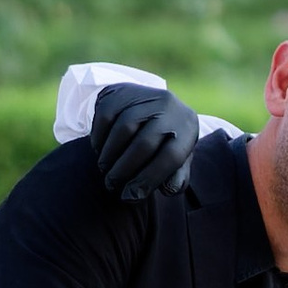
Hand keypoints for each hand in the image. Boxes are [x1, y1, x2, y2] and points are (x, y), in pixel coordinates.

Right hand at [90, 80, 200, 202]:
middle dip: (124, 170)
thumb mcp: (177, 161)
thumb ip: (176, 178)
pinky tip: (101, 151)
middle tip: (112, 185)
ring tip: (106, 170)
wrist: (148, 107)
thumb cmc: (164, 143)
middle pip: (144, 144)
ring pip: (123, 129)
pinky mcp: (120, 91)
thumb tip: (167, 189)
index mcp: (188, 126)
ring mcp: (144, 95)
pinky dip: (100, 138)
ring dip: (110, 156)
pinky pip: (105, 117)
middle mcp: (169, 106)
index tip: (131, 195)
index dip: (149, 179)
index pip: (171, 157)